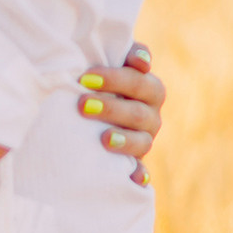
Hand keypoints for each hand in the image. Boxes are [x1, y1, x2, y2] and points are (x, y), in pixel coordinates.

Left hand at [78, 43, 163, 186]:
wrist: (94, 111)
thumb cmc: (99, 82)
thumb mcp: (107, 64)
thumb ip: (121, 53)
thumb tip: (141, 60)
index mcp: (148, 88)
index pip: (138, 80)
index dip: (115, 79)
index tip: (86, 78)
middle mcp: (151, 114)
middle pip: (138, 111)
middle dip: (110, 107)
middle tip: (82, 104)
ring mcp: (145, 139)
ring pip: (142, 141)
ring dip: (124, 140)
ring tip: (103, 139)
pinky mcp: (135, 162)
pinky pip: (141, 170)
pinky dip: (139, 174)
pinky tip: (135, 179)